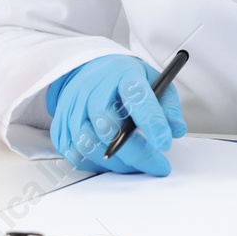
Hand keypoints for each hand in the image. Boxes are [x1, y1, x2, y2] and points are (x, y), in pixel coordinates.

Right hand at [46, 55, 187, 175]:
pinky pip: (74, 153)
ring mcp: (73, 108)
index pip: (137, 99)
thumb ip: (167, 105)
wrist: (89, 70)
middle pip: (109, 128)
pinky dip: (94, 164)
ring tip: (135, 165)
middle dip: (136, 153)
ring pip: (89, 145)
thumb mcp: (153, 80)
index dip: (152, 123)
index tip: (164, 143)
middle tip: (156, 165)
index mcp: (122, 75)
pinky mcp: (61, 125)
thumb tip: (175, 130)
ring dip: (115, 163)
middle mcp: (93, 90)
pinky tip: (111, 161)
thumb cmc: (124, 79)